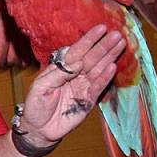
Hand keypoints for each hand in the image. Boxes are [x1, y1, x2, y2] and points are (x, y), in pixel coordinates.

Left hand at [18, 25, 125, 145]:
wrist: (38, 129)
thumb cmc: (35, 106)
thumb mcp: (40, 87)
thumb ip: (57, 74)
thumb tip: (77, 62)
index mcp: (61, 69)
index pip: (76, 51)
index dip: (88, 40)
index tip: (100, 28)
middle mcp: (74, 75)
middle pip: (91, 57)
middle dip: (103, 45)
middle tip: (116, 33)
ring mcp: (83, 86)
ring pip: (98, 68)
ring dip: (109, 56)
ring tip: (120, 44)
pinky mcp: (89, 99)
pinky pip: (99, 86)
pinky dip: (106, 76)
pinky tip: (113, 66)